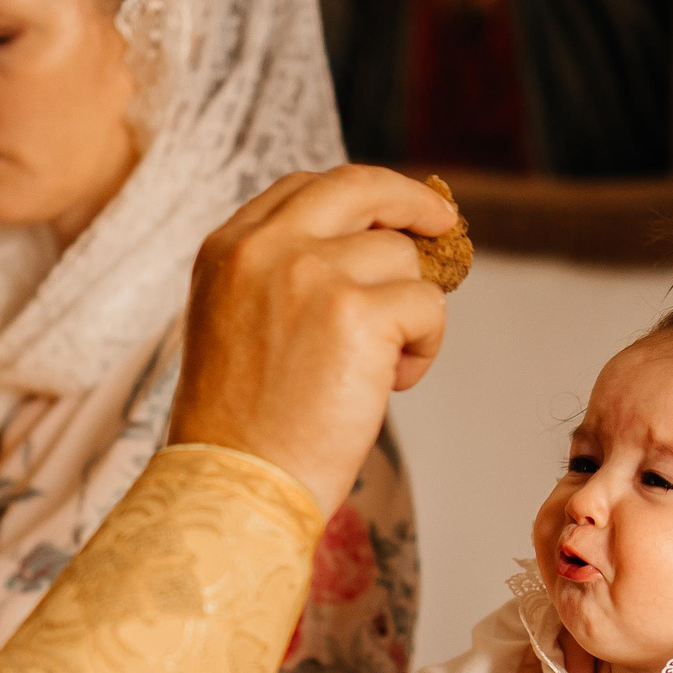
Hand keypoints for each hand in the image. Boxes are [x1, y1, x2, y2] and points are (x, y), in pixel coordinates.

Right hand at [169, 167, 452, 516]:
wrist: (235, 485)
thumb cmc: (242, 427)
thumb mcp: (239, 323)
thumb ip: (284, 275)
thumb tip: (376, 245)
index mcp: (227, 248)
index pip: (305, 188)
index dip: (359, 197)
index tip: (391, 214)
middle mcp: (265, 247)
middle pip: (360, 187)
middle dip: (412, 202)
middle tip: (445, 226)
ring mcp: (312, 273)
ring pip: (403, 259)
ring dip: (410, 313)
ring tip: (380, 371)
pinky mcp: (358, 312)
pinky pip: (428, 305)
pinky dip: (425, 348)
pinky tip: (390, 386)